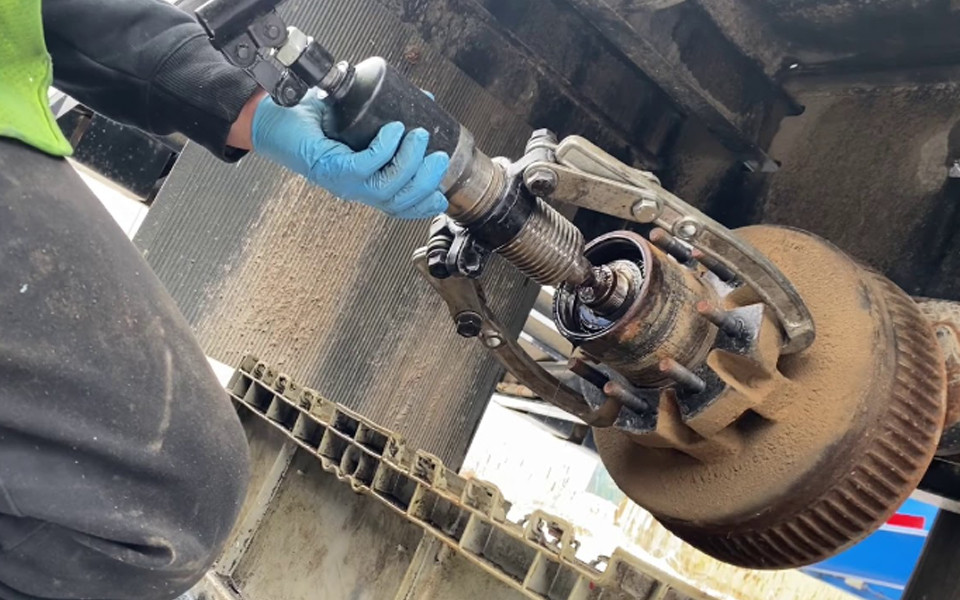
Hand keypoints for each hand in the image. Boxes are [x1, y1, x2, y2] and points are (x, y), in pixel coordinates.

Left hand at [249, 89, 448, 218]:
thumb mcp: (357, 123)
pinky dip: (384, 149)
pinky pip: (366, 166)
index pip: (398, 206)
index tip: (441, 197)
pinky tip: (393, 131)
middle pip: (400, 200)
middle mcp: (355, 189)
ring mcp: (343, 182)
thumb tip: (423, 101)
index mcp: (363, 183)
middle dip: (426, 181)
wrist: (271, 118)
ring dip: (410, 163)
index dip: (423, 206)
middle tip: (439, 156)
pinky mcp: (332, 169)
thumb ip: (387, 117)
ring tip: (419, 136)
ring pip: (388, 187)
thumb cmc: (307, 122)